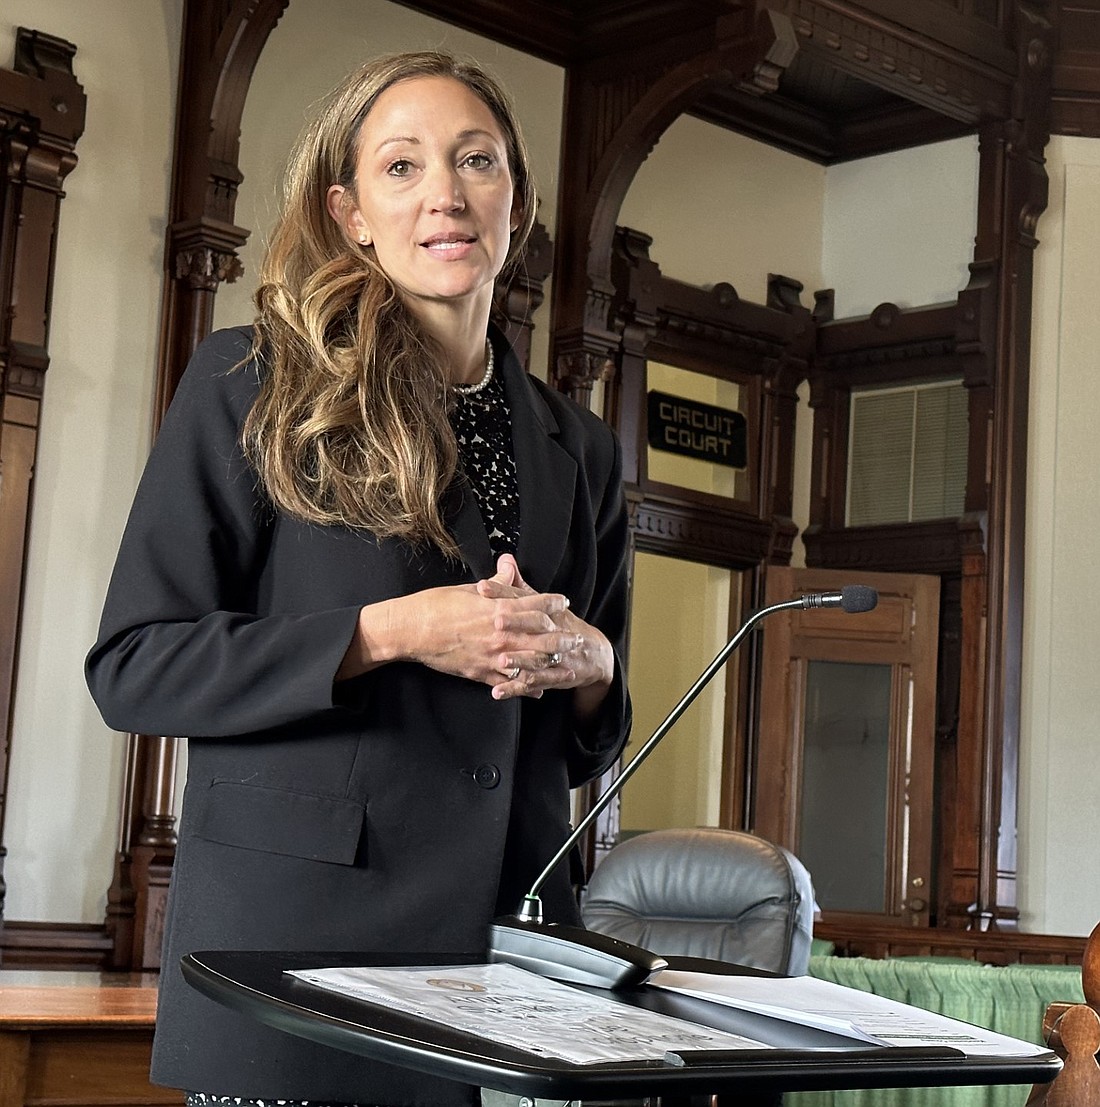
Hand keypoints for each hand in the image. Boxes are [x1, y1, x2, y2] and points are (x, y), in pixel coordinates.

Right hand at [336, 569, 578, 696]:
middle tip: (577, 639)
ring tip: (567, 667)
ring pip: (532, 663)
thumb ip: (496, 584)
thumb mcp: (469, 589)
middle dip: (563, 639)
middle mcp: (501, 633)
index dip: (554, 603)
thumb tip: (510, 567)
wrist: (412, 630)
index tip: (565, 603)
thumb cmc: (436, 604)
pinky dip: (526, 687)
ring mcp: (492, 655)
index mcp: (499, 608)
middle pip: (543, 638)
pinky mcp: (481, 673)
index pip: (537, 605)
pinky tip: (539, 690)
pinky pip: (510, 683)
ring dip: (552, 665)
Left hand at [476, 554, 613, 707]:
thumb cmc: (562, 625)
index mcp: (548, 612)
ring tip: (500, 660)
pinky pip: (532, 685)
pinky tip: (497, 692)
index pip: (525, 598)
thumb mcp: (544, 604)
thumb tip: (505, 559)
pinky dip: (515, 689)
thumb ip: (520, 587)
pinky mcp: (551, 678)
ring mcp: (554, 657)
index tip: (482, 587)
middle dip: (516, 622)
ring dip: (519, 659)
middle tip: (495, 620)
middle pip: (535, 625)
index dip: (505, 592)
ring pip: (536, 658)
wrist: (594, 654)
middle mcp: (553, 632)